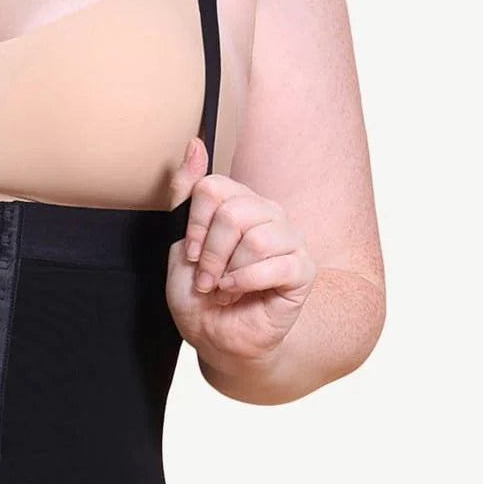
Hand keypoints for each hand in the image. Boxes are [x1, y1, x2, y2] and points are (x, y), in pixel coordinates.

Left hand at [165, 138, 316, 361]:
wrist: (217, 340)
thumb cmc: (201, 296)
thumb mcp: (180, 244)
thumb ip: (185, 194)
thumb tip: (194, 143)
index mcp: (239, 205)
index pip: (213, 188)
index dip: (195, 226)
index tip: (191, 255)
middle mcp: (268, 215)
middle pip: (234, 211)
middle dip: (210, 254)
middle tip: (206, 279)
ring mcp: (289, 241)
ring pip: (256, 237)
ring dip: (228, 272)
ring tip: (224, 290)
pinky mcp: (302, 270)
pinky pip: (276, 263)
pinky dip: (245, 282)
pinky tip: (237, 294)